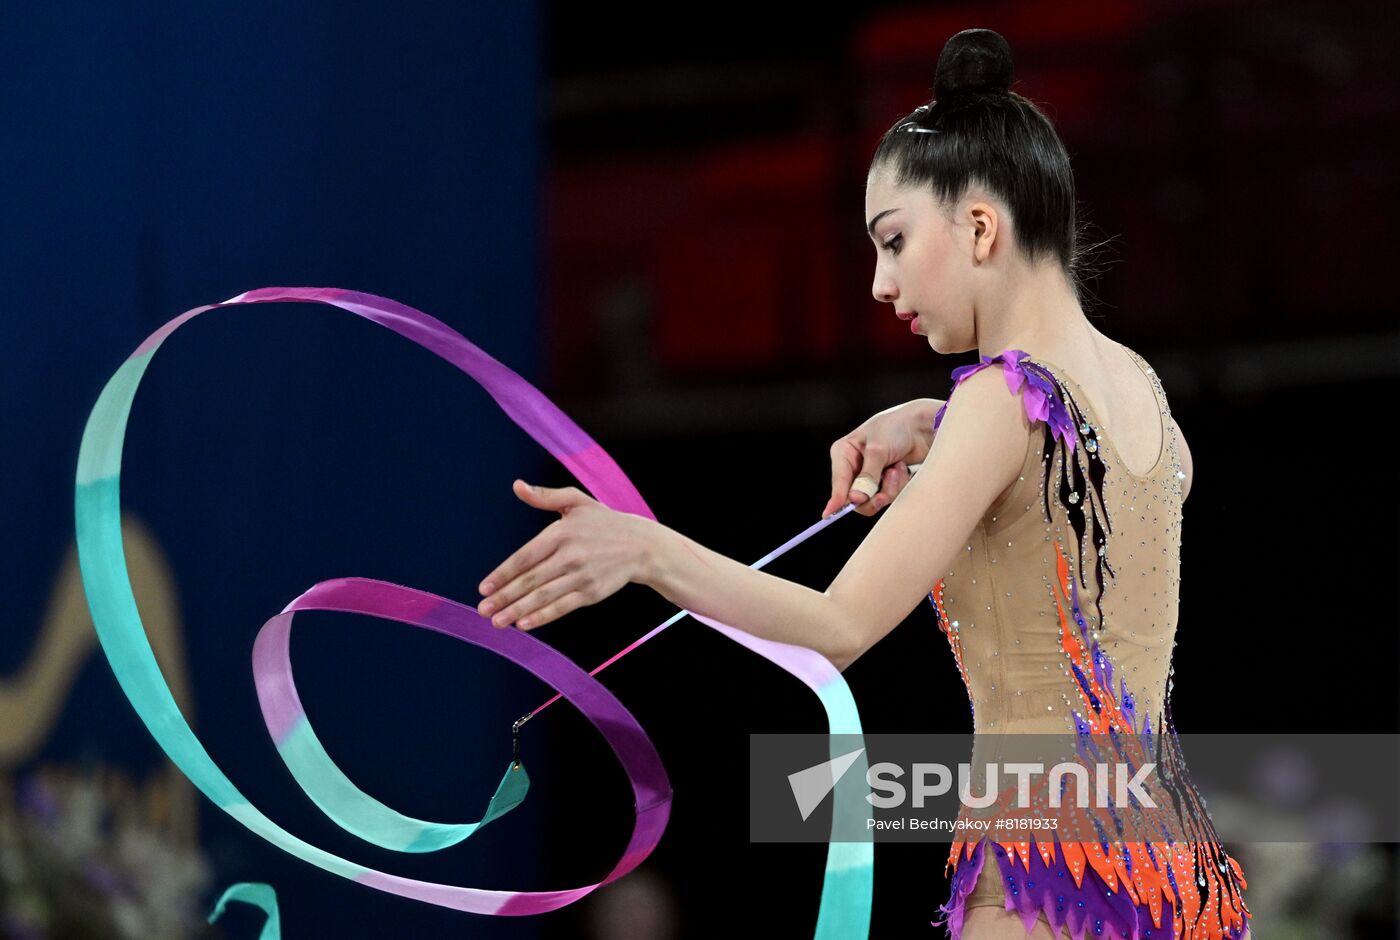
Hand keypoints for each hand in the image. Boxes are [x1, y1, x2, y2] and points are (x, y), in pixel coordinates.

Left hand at [476, 480, 652, 631]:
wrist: (641, 546)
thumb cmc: (604, 522)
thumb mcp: (576, 502)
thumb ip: (544, 497)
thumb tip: (517, 485)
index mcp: (560, 533)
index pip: (524, 557)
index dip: (502, 574)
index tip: (484, 588)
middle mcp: (569, 555)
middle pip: (530, 580)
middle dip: (504, 597)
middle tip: (482, 610)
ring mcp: (580, 576)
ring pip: (543, 596)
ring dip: (517, 611)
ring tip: (497, 621)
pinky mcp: (591, 593)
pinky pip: (562, 607)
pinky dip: (543, 616)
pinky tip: (525, 624)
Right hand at [822, 398, 943, 518]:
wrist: (923, 426)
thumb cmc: (896, 428)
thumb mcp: (878, 450)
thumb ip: (867, 476)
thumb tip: (856, 499)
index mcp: (844, 452)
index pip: (839, 482)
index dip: (836, 499)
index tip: (831, 514)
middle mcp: (854, 466)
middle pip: (855, 498)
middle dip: (873, 496)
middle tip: (884, 495)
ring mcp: (870, 475)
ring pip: (873, 500)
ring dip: (889, 488)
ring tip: (897, 469)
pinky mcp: (885, 481)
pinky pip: (888, 496)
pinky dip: (898, 485)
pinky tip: (902, 469)